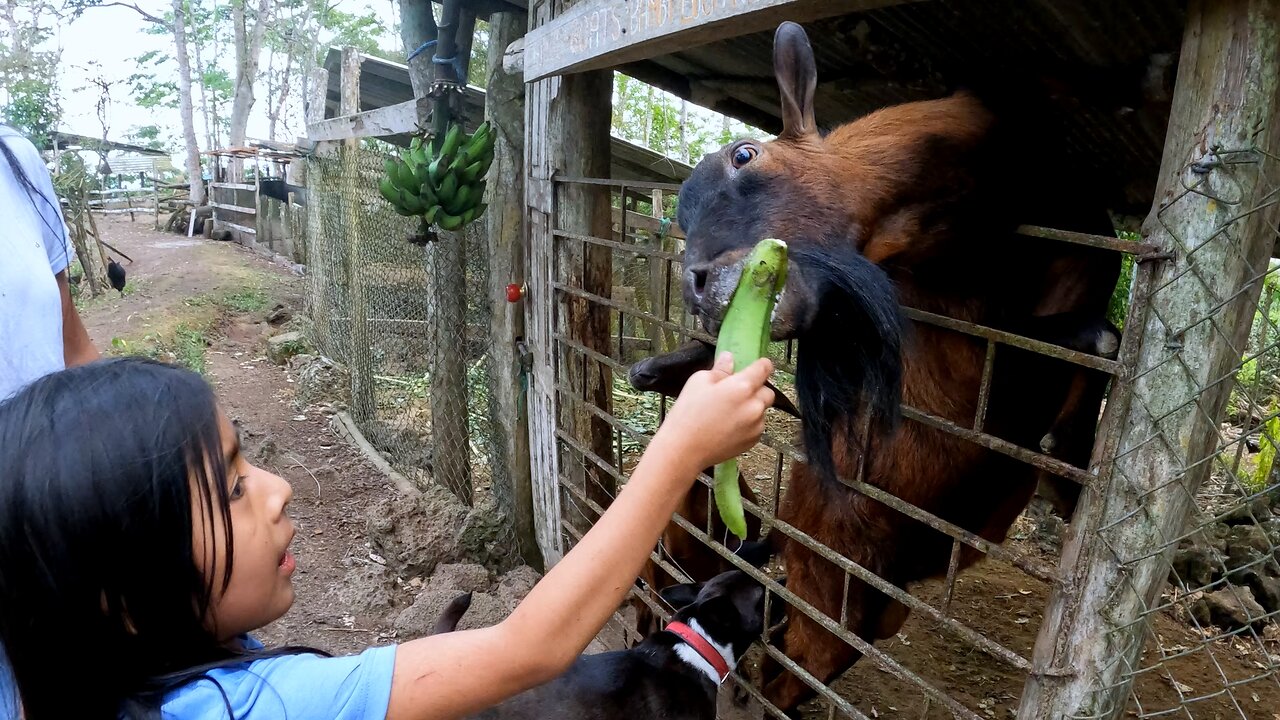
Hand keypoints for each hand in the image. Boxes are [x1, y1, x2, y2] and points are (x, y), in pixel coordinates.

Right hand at [654, 352, 774, 471]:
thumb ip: (720, 369)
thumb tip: (729, 358)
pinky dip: (748, 424)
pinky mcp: (753, 440)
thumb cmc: (688, 413)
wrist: (684, 449)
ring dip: (752, 408)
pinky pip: (757, 426)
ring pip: (762, 410)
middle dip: (756, 389)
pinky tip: (728, 426)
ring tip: (728, 412)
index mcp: (743, 387)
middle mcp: (755, 406)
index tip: (757, 366)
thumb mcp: (699, 381)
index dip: (762, 364)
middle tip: (736, 393)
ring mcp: (756, 425)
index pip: (765, 368)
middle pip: (768, 391)